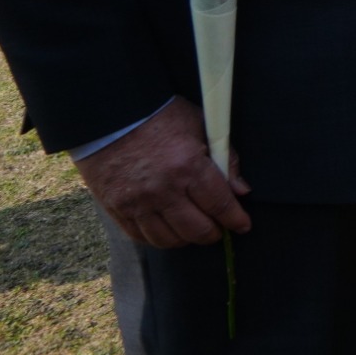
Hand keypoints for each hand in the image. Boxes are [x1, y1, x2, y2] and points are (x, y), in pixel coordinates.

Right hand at [74, 96, 251, 248]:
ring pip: (168, 239)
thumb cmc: (162, 117)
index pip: (219, 205)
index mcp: (188, 167)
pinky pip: (140, 237)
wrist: (113, 115)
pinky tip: (167, 230)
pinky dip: (158, 238)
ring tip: (192, 229)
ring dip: (186, 238)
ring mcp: (137, 203)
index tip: (242, 226)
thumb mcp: (200, 126)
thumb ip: (225, 160)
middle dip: (213, 233)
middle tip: (218, 228)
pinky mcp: (117, 209)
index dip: (235, 220)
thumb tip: (241, 190)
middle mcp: (163, 190)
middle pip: (196, 230)